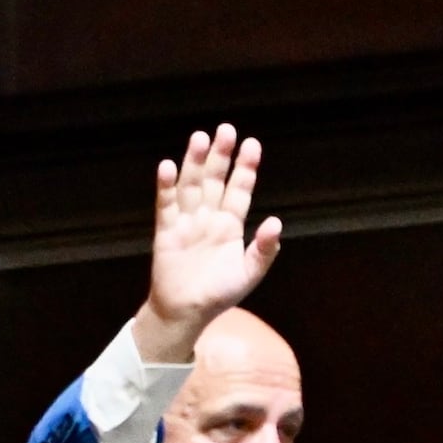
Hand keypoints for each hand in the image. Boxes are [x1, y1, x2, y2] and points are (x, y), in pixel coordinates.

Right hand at [136, 125, 283, 363]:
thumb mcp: (249, 274)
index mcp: (231, 225)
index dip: (245, 168)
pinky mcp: (166, 230)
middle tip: (226, 130)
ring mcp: (187, 221)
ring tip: (199, 138)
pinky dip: (167, 187)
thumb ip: (263, 250)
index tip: (252, 144)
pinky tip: (168, 167)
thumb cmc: (220, 294)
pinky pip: (166, 204)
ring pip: (191, 185)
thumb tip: (276, 223)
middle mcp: (209, 217)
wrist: (187, 312)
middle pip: (214, 180)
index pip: (240, 190)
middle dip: (220, 156)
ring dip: (194, 163)